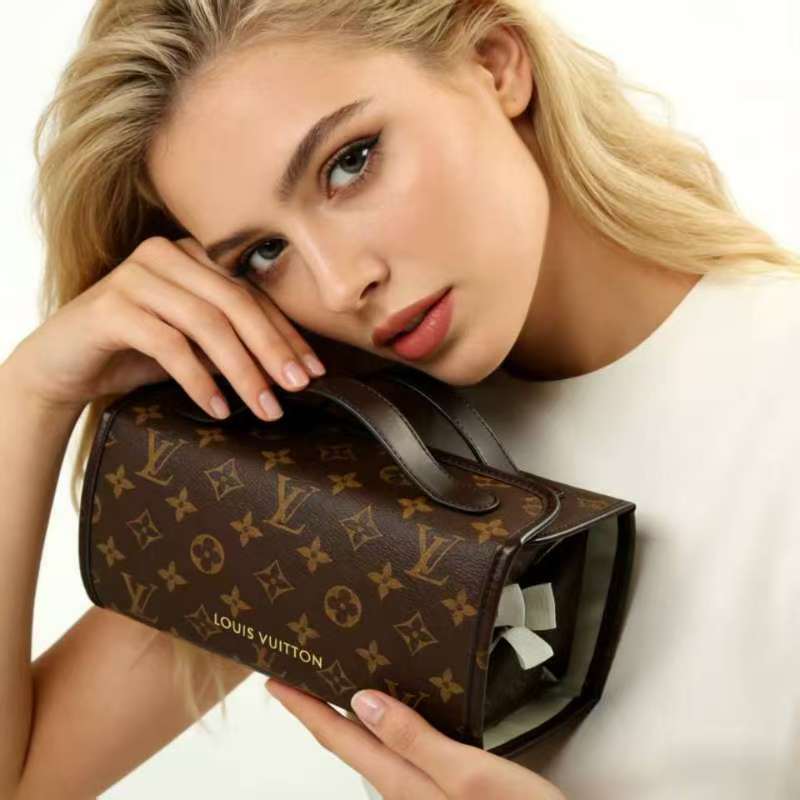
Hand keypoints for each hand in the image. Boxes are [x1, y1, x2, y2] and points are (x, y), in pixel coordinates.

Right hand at [4, 235, 325, 418]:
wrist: (63, 365)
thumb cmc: (137, 353)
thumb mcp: (197, 346)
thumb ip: (236, 343)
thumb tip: (293, 368)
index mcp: (193, 255)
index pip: (252, 294)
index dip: (287, 333)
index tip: (316, 370)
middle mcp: (166, 254)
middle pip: (236, 303)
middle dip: (273, 350)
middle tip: (298, 388)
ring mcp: (135, 275)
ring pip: (207, 323)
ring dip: (243, 371)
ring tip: (266, 407)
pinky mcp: (110, 306)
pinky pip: (169, 344)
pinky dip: (198, 379)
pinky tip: (218, 408)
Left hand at [264, 677, 566, 799]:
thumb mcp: (468, 774)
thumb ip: (414, 740)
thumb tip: (363, 703)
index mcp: (402, 781)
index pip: (338, 738)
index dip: (303, 708)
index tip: (274, 683)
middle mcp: (404, 786)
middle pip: (348, 742)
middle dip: (318, 710)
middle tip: (298, 677)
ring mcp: (422, 788)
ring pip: (371, 747)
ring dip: (346, 717)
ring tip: (332, 687)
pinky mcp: (442, 784)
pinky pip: (398, 750)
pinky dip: (382, 725)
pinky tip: (390, 712)